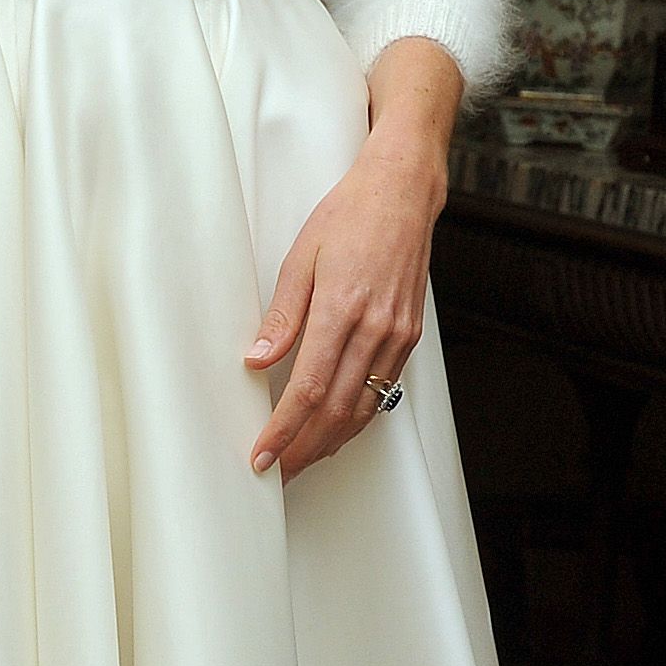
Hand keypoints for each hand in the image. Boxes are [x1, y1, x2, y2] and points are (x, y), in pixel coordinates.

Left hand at [246, 36, 460, 482]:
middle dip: (303, 449)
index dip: (284, 430)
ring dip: (329, 442)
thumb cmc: (348, 216)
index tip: (262, 455)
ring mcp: (397, 336)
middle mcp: (375, 329)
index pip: (309, 389)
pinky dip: (356, 418)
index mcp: (342, 309)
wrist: (403, 192)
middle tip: (276, 473)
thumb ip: (281, 317)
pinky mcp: (408, 336)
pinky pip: (381, 391)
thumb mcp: (300, 258)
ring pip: (362, 408)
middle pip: (336, 411)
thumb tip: (257, 362)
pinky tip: (335, 430)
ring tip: (299, 462)